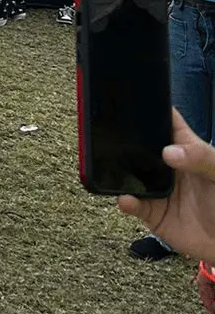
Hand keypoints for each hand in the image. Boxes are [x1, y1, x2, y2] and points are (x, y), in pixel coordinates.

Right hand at [118, 110, 214, 260]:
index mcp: (186, 150)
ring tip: (111, 169)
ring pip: (130, 175)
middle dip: (123, 141)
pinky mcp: (151, 212)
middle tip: (110, 136)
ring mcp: (157, 189)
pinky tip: (127, 199)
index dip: (152, 110)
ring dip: (119, 173)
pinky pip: (132, 205)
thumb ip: (202, 158)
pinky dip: (125, 202)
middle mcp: (168, 167)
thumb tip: (169, 152)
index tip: (134, 101)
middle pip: (140, 147)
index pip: (167, 123)